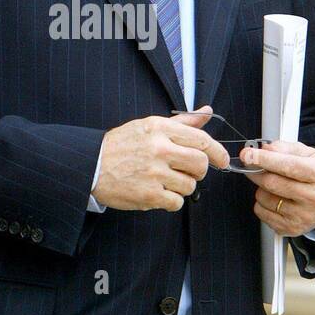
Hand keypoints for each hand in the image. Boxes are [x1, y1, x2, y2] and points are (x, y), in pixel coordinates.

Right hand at [92, 106, 229, 211]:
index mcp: (160, 129)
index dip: (217, 151)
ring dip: (182, 186)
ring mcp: (154, 173)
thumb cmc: (121, 145)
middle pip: (200, 164)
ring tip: (165, 181)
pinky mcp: (149, 195)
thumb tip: (207, 112)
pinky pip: (176, 202)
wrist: (92, 165)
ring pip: (190, 186)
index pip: (201, 140)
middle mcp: (159, 149)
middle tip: (188, 172)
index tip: (222, 159)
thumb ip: (182, 122)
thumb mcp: (150, 125)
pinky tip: (158, 193)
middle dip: (199, 171)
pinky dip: (171, 201)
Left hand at [240, 139, 314, 236]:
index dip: (264, 159)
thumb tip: (265, 149)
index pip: (287, 166)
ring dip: (260, 188)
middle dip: (256, 171)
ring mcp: (303, 216)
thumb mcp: (310, 154)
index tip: (248, 154)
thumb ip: (286, 148)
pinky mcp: (291, 228)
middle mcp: (314, 197)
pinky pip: (262, 213)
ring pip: (264, 198)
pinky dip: (262, 203)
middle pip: (271, 183)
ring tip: (273, 185)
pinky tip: (275, 199)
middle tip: (253, 165)